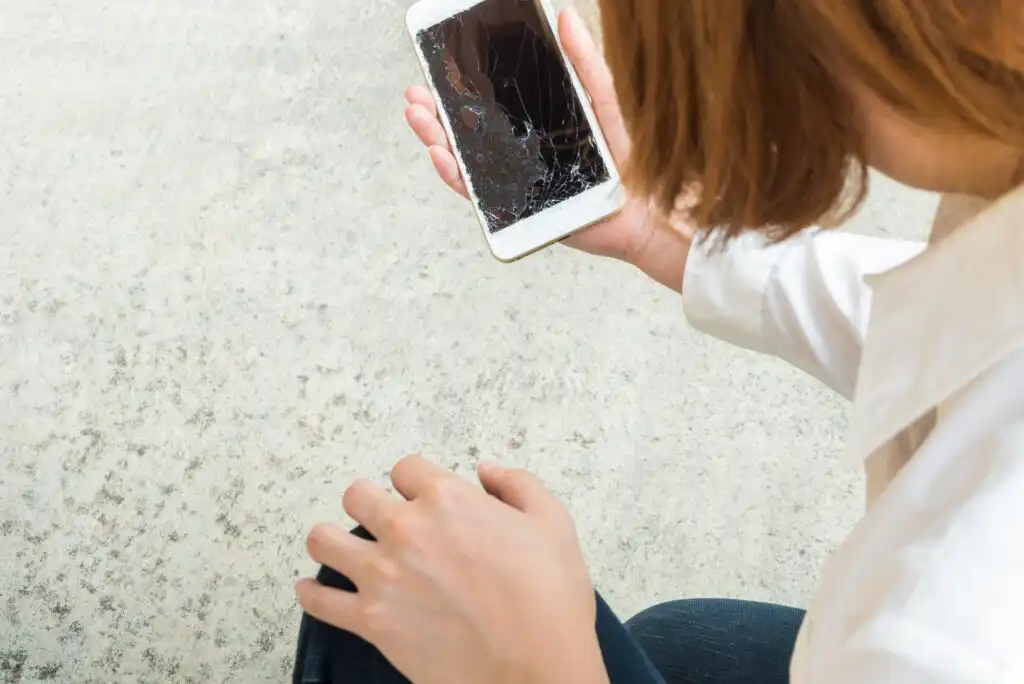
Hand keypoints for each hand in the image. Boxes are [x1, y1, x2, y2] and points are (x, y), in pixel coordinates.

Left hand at [296, 456, 607, 683]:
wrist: (537, 668)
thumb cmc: (549, 599)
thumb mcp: (552, 522)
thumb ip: (517, 484)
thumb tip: (487, 471)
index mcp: (448, 498)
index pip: (406, 468)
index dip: (413, 481)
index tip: (420, 496)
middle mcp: (406, 528)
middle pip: (357, 495)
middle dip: (370, 502)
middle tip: (381, 519)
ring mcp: (383, 575)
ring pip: (324, 539)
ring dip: (330, 538)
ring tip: (338, 545)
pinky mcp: (371, 621)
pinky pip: (320, 602)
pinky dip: (312, 594)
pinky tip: (312, 589)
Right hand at [405, 7, 661, 264]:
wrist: (641, 211)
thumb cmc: (627, 158)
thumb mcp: (603, 101)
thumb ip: (584, 63)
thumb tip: (564, 16)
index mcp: (532, 125)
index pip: (486, 105)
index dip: (458, 87)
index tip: (437, 64)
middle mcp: (517, 153)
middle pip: (466, 131)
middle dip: (436, 111)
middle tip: (415, 91)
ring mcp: (513, 181)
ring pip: (463, 159)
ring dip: (435, 137)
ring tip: (416, 113)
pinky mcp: (515, 209)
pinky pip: (477, 194)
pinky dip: (455, 175)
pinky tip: (441, 152)